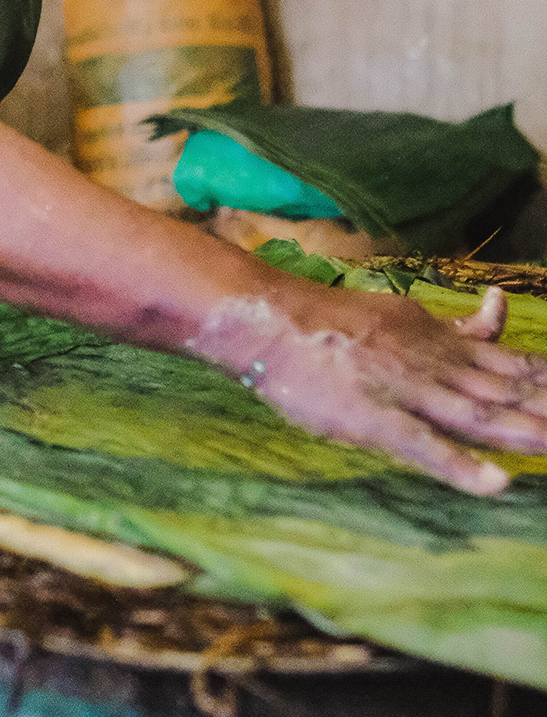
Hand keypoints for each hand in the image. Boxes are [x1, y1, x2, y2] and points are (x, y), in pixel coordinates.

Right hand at [190, 282, 546, 493]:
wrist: (273, 319)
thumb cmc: (330, 321)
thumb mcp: (401, 312)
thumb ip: (451, 325)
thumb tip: (496, 309)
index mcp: (437, 340)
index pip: (508, 359)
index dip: (544, 375)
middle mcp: (432, 364)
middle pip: (506, 391)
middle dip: (546, 406)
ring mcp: (407, 391)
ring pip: (480, 416)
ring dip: (527, 433)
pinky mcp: (375, 419)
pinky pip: (424, 445)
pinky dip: (461, 466)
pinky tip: (496, 484)